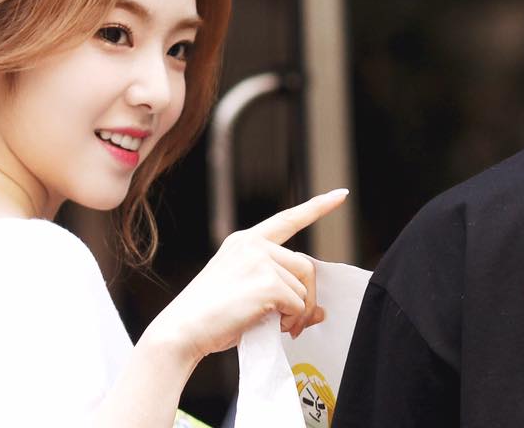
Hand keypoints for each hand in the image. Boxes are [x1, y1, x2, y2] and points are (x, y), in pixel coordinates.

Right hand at [150, 189, 348, 360]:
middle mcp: (252, 244)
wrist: (183, 329)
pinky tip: (271, 326)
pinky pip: (298, 304)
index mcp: (244, 242)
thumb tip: (320, 312)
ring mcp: (260, 261)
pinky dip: (291, 321)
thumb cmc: (210, 316)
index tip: (339, 195)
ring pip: (303, 288)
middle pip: (305, 267)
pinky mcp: (267, 282)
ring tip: (278, 326)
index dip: (316, 207)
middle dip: (306, 297)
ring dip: (298, 312)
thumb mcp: (246, 296)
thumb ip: (281, 295)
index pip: (286, 220)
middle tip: (294, 324)